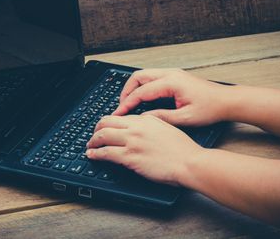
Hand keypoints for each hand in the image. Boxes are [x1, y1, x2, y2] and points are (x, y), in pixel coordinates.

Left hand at [86, 115, 202, 184]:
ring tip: (89, 145)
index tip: (105, 128)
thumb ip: (151, 123)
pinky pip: (106, 153)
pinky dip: (95, 153)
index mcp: (145, 119)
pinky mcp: (130, 157)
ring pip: (102, 136)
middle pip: (106, 122)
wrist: (189, 162)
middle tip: (93, 135)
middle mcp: (136, 128)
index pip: (119, 117)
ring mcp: (132, 142)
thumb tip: (140, 123)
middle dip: (96, 129)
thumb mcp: (166, 127)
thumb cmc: (182, 149)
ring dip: (92, 141)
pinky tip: (92, 155)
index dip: (108, 122)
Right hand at [112, 68, 228, 126]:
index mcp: (171, 82)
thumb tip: (143, 118)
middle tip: (121, 107)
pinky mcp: (175, 77)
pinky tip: (142, 99)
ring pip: (144, 75)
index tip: (119, 113)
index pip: (141, 91)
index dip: (127, 103)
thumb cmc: (211, 108)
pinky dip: (142, 87)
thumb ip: (161, 117)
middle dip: (126, 91)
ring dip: (134, 88)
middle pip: (138, 77)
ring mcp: (172, 73)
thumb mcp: (185, 118)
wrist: (227, 101)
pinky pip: (152, 78)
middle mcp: (170, 74)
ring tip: (129, 103)